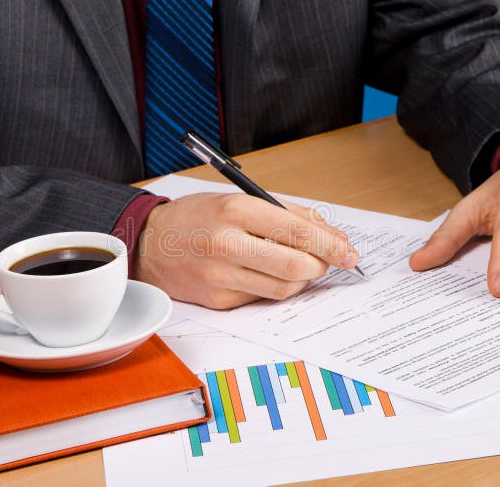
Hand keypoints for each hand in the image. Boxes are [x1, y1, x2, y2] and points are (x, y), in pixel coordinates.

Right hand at [133, 193, 358, 308]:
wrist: (150, 244)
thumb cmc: (198, 217)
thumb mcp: (240, 199)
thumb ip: (287, 214)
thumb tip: (331, 235)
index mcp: (236, 210)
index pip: (298, 232)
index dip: (331, 244)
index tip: (349, 251)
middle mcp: (228, 244)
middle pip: (296, 266)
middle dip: (322, 265)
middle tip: (329, 261)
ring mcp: (222, 276)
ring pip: (284, 287)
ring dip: (302, 278)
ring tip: (299, 264)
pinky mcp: (219, 300)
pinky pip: (263, 297)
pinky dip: (276, 285)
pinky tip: (269, 272)